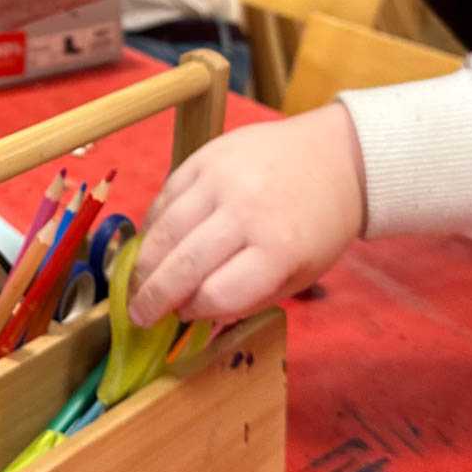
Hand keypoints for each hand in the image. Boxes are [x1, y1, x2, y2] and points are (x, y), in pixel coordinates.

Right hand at [128, 104, 366, 325]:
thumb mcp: (301, 273)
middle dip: (154, 298)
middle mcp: (247, 212)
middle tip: (138, 316)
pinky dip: (152, 225)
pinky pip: (165, 196)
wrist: (335, 154)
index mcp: (279, 249)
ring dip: (144, 264)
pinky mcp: (204, 156)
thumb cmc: (318, 224)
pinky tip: (151, 245)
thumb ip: (250, 297)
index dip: (194, 311)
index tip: (182, 316)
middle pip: (184, 266)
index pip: (218, 294)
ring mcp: (221, 180)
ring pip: (165, 231)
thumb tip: (194, 311)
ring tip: (136, 285)